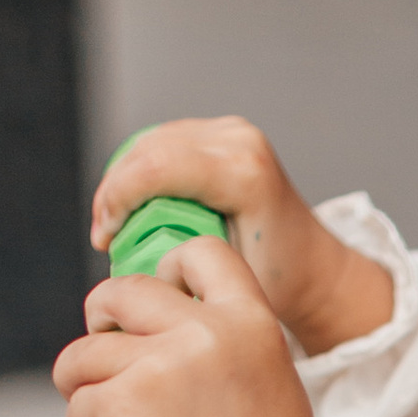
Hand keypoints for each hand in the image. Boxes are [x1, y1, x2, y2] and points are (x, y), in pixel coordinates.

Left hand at [54, 235, 350, 416]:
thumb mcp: (267, 377)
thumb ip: (219, 336)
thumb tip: (152, 315)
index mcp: (248, 321)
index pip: (199, 252)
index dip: (166, 268)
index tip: (153, 304)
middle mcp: (202, 334)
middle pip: (120, 292)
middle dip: (100, 319)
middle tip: (104, 353)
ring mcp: (157, 370)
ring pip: (83, 354)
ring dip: (84, 385)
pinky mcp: (119, 408)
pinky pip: (78, 403)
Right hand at [88, 118, 392, 353]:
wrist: (314, 268)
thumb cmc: (278, 285)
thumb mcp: (224, 281)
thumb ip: (177, 265)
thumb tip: (120, 263)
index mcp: (245, 173)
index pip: (156, 169)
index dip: (117, 200)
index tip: (105, 240)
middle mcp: (240, 140)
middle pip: (147, 150)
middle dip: (113, 193)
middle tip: (104, 238)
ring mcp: (233, 131)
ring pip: (149, 142)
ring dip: (122, 181)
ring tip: (114, 226)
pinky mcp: (222, 133)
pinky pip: (163, 143)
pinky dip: (140, 172)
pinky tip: (133, 207)